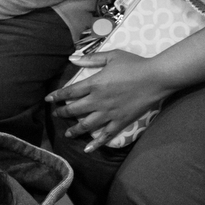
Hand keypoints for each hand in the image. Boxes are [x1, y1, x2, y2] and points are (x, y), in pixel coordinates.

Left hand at [48, 50, 172, 150]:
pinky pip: (106, 135)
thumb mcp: (112, 56)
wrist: (156, 78)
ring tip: (68, 133)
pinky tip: (88, 148)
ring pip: (86, 125)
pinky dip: (96, 143)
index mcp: (95, 83)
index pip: (70, 91)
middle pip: (74, 110)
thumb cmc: (134, 64)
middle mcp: (98, 100)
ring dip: (74, 130)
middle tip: (57, 114)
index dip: (57, 96)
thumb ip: (91, 58)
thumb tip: (72, 59)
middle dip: (63, 113)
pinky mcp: (120, 121)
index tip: (49, 99)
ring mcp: (109, 113)